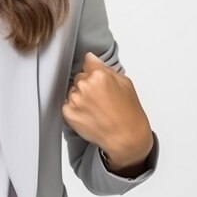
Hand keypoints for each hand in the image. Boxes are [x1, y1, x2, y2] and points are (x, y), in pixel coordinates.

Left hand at [62, 52, 153, 172]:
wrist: (126, 138)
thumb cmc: (129, 113)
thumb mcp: (125, 83)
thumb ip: (106, 69)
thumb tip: (91, 59)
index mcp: (99, 75)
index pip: (87, 61)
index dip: (92, 69)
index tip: (93, 74)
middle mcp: (84, 85)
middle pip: (79, 77)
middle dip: (87, 84)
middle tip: (100, 98)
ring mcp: (75, 99)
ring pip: (73, 91)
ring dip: (80, 97)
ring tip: (96, 109)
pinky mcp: (67, 112)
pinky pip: (67, 104)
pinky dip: (75, 109)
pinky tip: (88, 115)